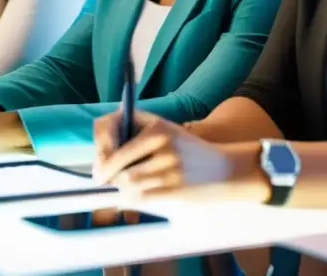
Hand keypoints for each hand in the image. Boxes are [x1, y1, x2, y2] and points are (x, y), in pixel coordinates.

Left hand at [92, 110, 269, 201]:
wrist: (227, 170)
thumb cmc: (190, 150)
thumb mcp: (168, 128)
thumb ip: (138, 126)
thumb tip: (106, 140)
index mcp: (158, 127)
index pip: (116, 140)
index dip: (101, 153)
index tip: (99, 164)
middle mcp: (164, 145)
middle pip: (119, 166)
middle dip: (108, 176)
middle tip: (102, 181)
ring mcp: (170, 169)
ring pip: (128, 184)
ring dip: (120, 189)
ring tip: (121, 189)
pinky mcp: (175, 190)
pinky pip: (141, 198)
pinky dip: (132, 199)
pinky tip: (134, 197)